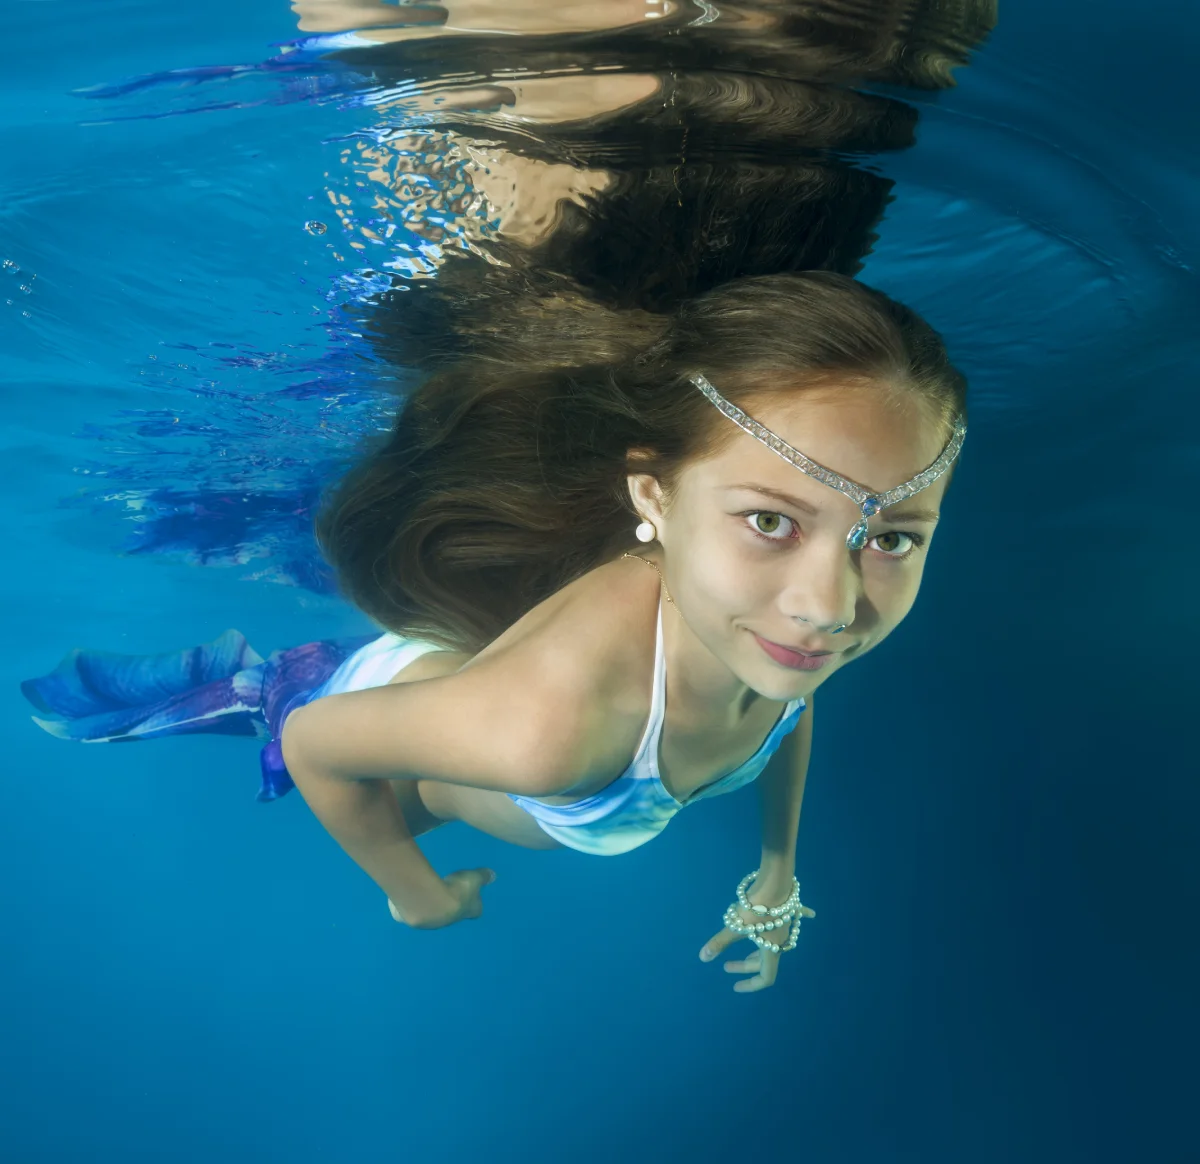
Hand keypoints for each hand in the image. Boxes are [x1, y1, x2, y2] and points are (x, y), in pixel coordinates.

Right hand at [388, 867, 495, 929]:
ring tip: (431, 894)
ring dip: (435, 906)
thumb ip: (482, 876)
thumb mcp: (474, 878)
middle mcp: (453, 920)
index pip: (476, 910)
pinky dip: (417, 906)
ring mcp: (434, 922)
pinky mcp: (417, 920)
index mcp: (469, 911)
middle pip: (456, 914)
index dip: (476, 903)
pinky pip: (418, 912)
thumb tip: (493, 875)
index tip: (474, 896)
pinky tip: (413, 897)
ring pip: (437, 915)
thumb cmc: (457, 890)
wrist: (430, 901)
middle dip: (454, 905)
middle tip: (452, 893)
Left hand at [698, 889, 815, 992]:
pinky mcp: (791, 910)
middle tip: (726, 965)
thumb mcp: (735, 926)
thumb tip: (703, 958)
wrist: (775, 882)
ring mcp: (788, 925)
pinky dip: (799, 919)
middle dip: (745, 965)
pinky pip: (795, 917)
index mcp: (770, 950)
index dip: (750, 985)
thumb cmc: (755, 907)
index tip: (735, 986)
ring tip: (745, 941)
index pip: (765, 978)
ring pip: (774, 942)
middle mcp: (782, 942)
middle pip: (765, 961)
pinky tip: (811, 914)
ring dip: (759, 948)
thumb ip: (720, 942)